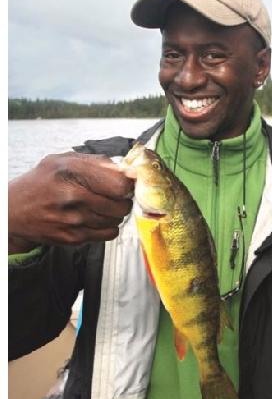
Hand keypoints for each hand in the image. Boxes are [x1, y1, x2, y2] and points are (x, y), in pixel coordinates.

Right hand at [8, 152, 133, 252]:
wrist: (13, 212)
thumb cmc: (42, 183)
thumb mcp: (63, 161)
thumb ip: (98, 163)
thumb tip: (130, 171)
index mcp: (70, 171)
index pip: (120, 184)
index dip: (127, 185)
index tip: (123, 184)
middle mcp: (70, 195)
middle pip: (122, 204)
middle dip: (122, 200)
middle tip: (111, 196)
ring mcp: (72, 219)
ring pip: (117, 219)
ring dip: (114, 213)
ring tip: (98, 206)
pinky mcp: (72, 237)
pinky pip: (110, 233)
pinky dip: (107, 226)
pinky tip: (94, 219)